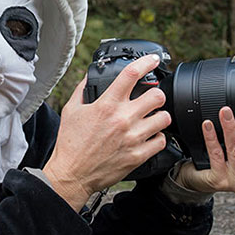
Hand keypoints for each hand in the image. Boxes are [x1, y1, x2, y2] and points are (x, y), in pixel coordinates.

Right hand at [43, 54, 170, 210]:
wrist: (72, 174)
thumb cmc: (71, 144)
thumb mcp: (71, 111)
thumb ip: (82, 90)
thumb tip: (90, 77)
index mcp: (106, 105)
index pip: (131, 74)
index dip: (146, 62)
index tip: (152, 60)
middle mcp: (122, 119)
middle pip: (157, 96)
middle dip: (156, 94)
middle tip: (152, 98)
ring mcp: (133, 138)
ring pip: (163, 118)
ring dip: (159, 116)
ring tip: (151, 118)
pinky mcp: (138, 155)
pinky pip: (161, 140)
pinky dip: (158, 137)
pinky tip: (149, 136)